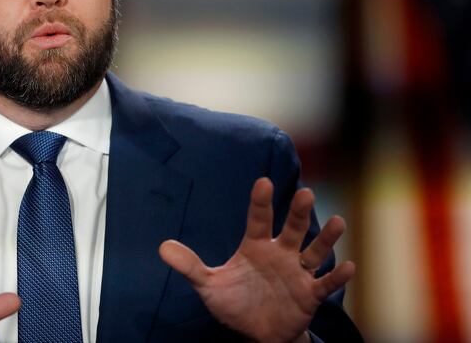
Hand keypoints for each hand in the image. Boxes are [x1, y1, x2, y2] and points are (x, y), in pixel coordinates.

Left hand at [159, 177, 353, 342]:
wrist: (257, 333)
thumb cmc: (235, 303)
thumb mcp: (209, 286)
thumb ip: (189, 266)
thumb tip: (161, 248)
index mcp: (256, 247)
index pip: (259, 219)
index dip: (261, 202)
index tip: (263, 182)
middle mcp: (280, 254)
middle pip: (292, 229)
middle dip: (298, 212)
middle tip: (305, 192)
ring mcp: (297, 273)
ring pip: (315, 251)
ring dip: (327, 238)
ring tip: (339, 222)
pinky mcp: (309, 294)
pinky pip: (325, 283)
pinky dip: (337, 276)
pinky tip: (349, 266)